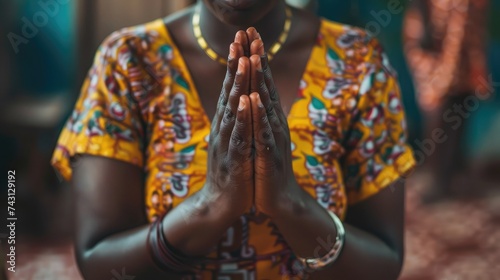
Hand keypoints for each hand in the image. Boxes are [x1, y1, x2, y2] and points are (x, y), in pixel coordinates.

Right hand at [201, 31, 253, 218]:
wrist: (221, 202)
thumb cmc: (231, 169)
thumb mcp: (233, 139)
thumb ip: (235, 119)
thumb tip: (238, 97)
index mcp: (227, 123)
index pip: (232, 88)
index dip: (236, 64)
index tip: (241, 40)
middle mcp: (224, 128)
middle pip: (230, 91)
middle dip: (235, 64)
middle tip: (238, 38)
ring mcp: (227, 142)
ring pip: (233, 109)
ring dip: (238, 85)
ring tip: (243, 61)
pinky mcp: (234, 159)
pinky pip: (238, 135)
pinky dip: (241, 118)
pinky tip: (244, 102)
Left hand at [246, 28, 299, 216]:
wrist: (279, 199)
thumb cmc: (267, 167)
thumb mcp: (262, 137)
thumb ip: (260, 116)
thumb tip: (255, 94)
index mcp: (269, 118)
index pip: (262, 82)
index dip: (257, 58)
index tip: (250, 35)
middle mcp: (273, 122)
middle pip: (266, 85)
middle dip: (258, 58)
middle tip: (253, 32)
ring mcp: (273, 137)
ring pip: (265, 104)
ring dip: (260, 80)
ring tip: (254, 57)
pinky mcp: (268, 155)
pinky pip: (262, 131)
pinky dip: (258, 115)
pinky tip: (254, 99)